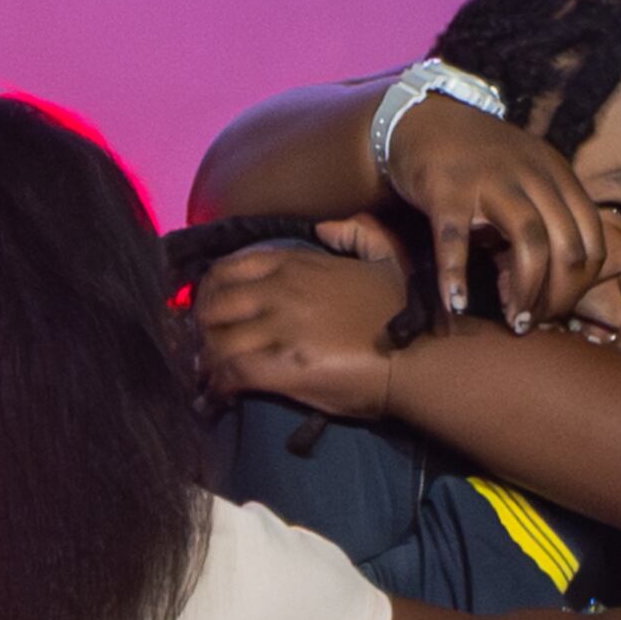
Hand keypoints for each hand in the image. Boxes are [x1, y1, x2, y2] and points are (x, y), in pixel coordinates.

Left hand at [194, 236, 413, 417]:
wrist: (419, 356)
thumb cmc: (402, 310)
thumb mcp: (384, 255)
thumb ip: (356, 231)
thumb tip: (325, 227)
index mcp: (296, 263)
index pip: (228, 268)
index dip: (210, 289)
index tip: (209, 306)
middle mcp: (281, 291)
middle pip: (213, 304)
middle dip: (202, 325)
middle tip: (203, 344)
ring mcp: (280, 328)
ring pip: (217, 340)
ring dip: (208, 358)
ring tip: (209, 372)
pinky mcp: (283, 367)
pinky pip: (233, 372)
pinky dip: (220, 383)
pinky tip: (222, 392)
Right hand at [383, 96, 604, 330]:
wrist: (425, 121)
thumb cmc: (481, 164)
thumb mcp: (527, 181)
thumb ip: (544, 226)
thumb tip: (547, 292)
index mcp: (559, 177)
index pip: (592, 240)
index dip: (580, 285)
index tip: (556, 309)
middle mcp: (533, 175)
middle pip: (567, 246)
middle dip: (556, 296)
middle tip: (534, 322)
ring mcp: (491, 180)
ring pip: (529, 242)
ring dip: (525, 291)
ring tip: (513, 322)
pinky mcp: (446, 190)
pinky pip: (455, 239)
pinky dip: (455, 275)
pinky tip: (456, 303)